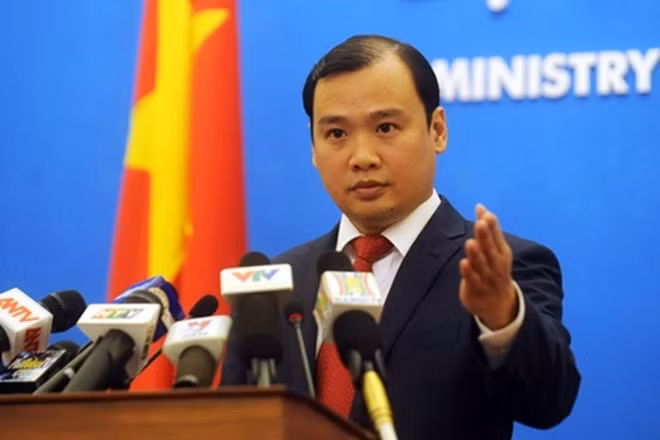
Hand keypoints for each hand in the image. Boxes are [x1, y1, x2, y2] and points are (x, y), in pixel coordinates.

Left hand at [459, 204, 517, 329]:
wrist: (500, 304)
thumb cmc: (494, 269)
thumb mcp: (494, 249)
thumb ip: (488, 229)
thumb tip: (480, 206)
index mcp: (502, 253)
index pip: (497, 238)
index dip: (492, 227)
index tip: (486, 215)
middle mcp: (496, 265)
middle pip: (490, 250)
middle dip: (485, 237)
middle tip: (479, 224)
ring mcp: (487, 278)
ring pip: (482, 266)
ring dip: (477, 254)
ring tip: (471, 242)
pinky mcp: (476, 290)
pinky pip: (473, 281)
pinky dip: (469, 273)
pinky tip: (464, 263)